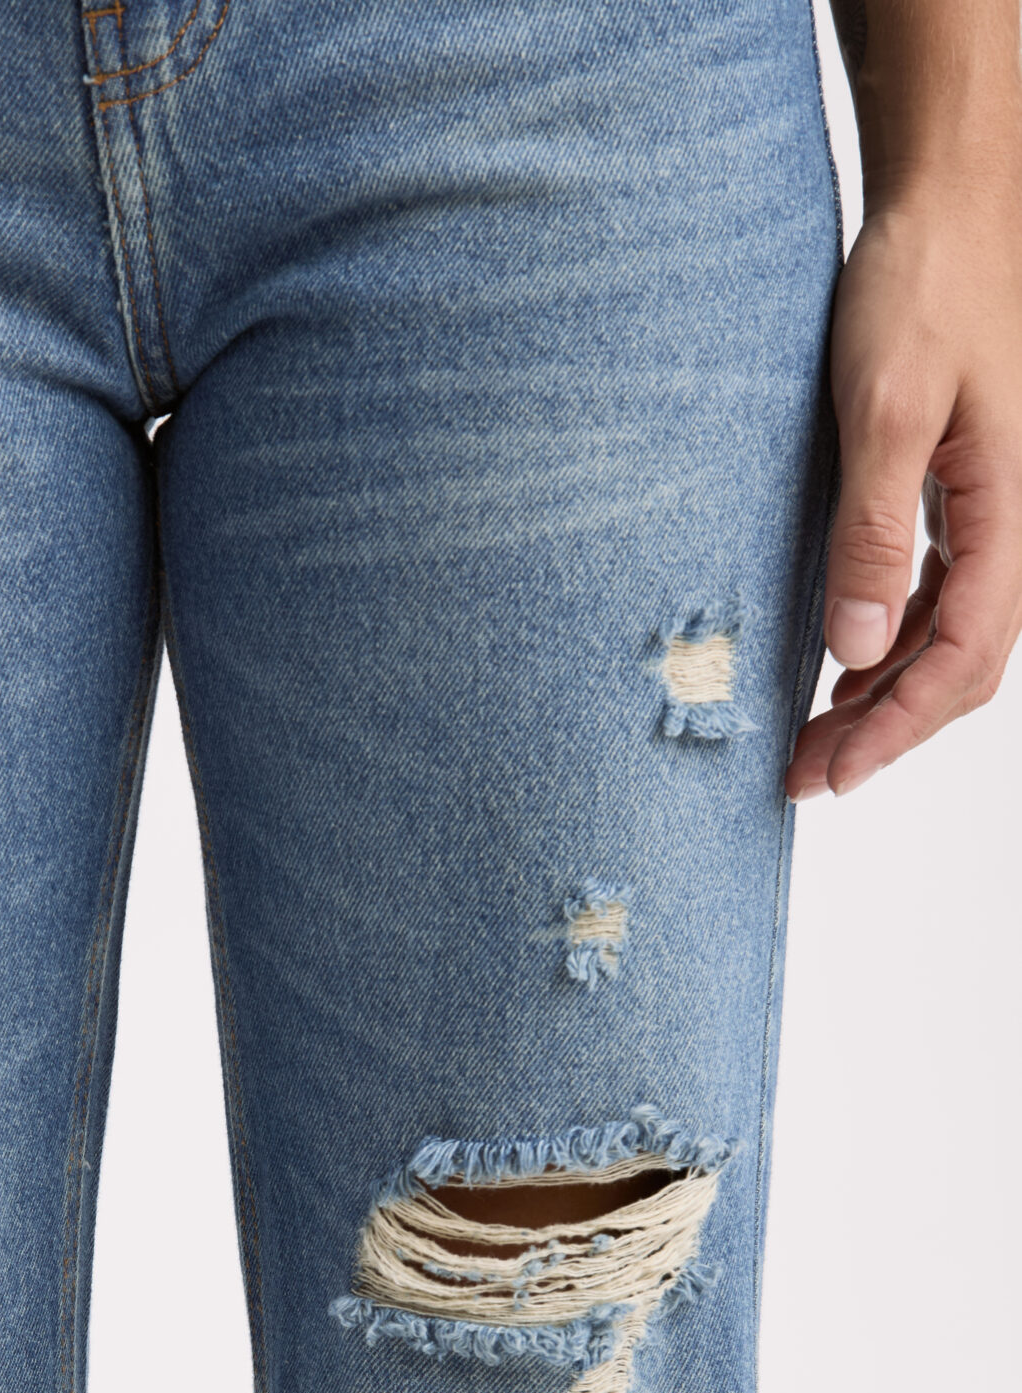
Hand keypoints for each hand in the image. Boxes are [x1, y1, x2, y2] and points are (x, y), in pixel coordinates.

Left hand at [787, 169, 1021, 799]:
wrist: (945, 204)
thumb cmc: (921, 285)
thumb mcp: (883, 409)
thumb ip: (873, 533)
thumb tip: (859, 650)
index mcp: (1008, 509)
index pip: (964, 657)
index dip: (897, 729)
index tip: (834, 776)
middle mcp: (1013, 520)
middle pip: (962, 666)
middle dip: (887, 731)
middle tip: (803, 777)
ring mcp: (991, 509)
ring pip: (951, 637)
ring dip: (885, 697)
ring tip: (811, 739)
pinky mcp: (961, 493)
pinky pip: (941, 597)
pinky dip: (893, 646)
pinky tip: (845, 666)